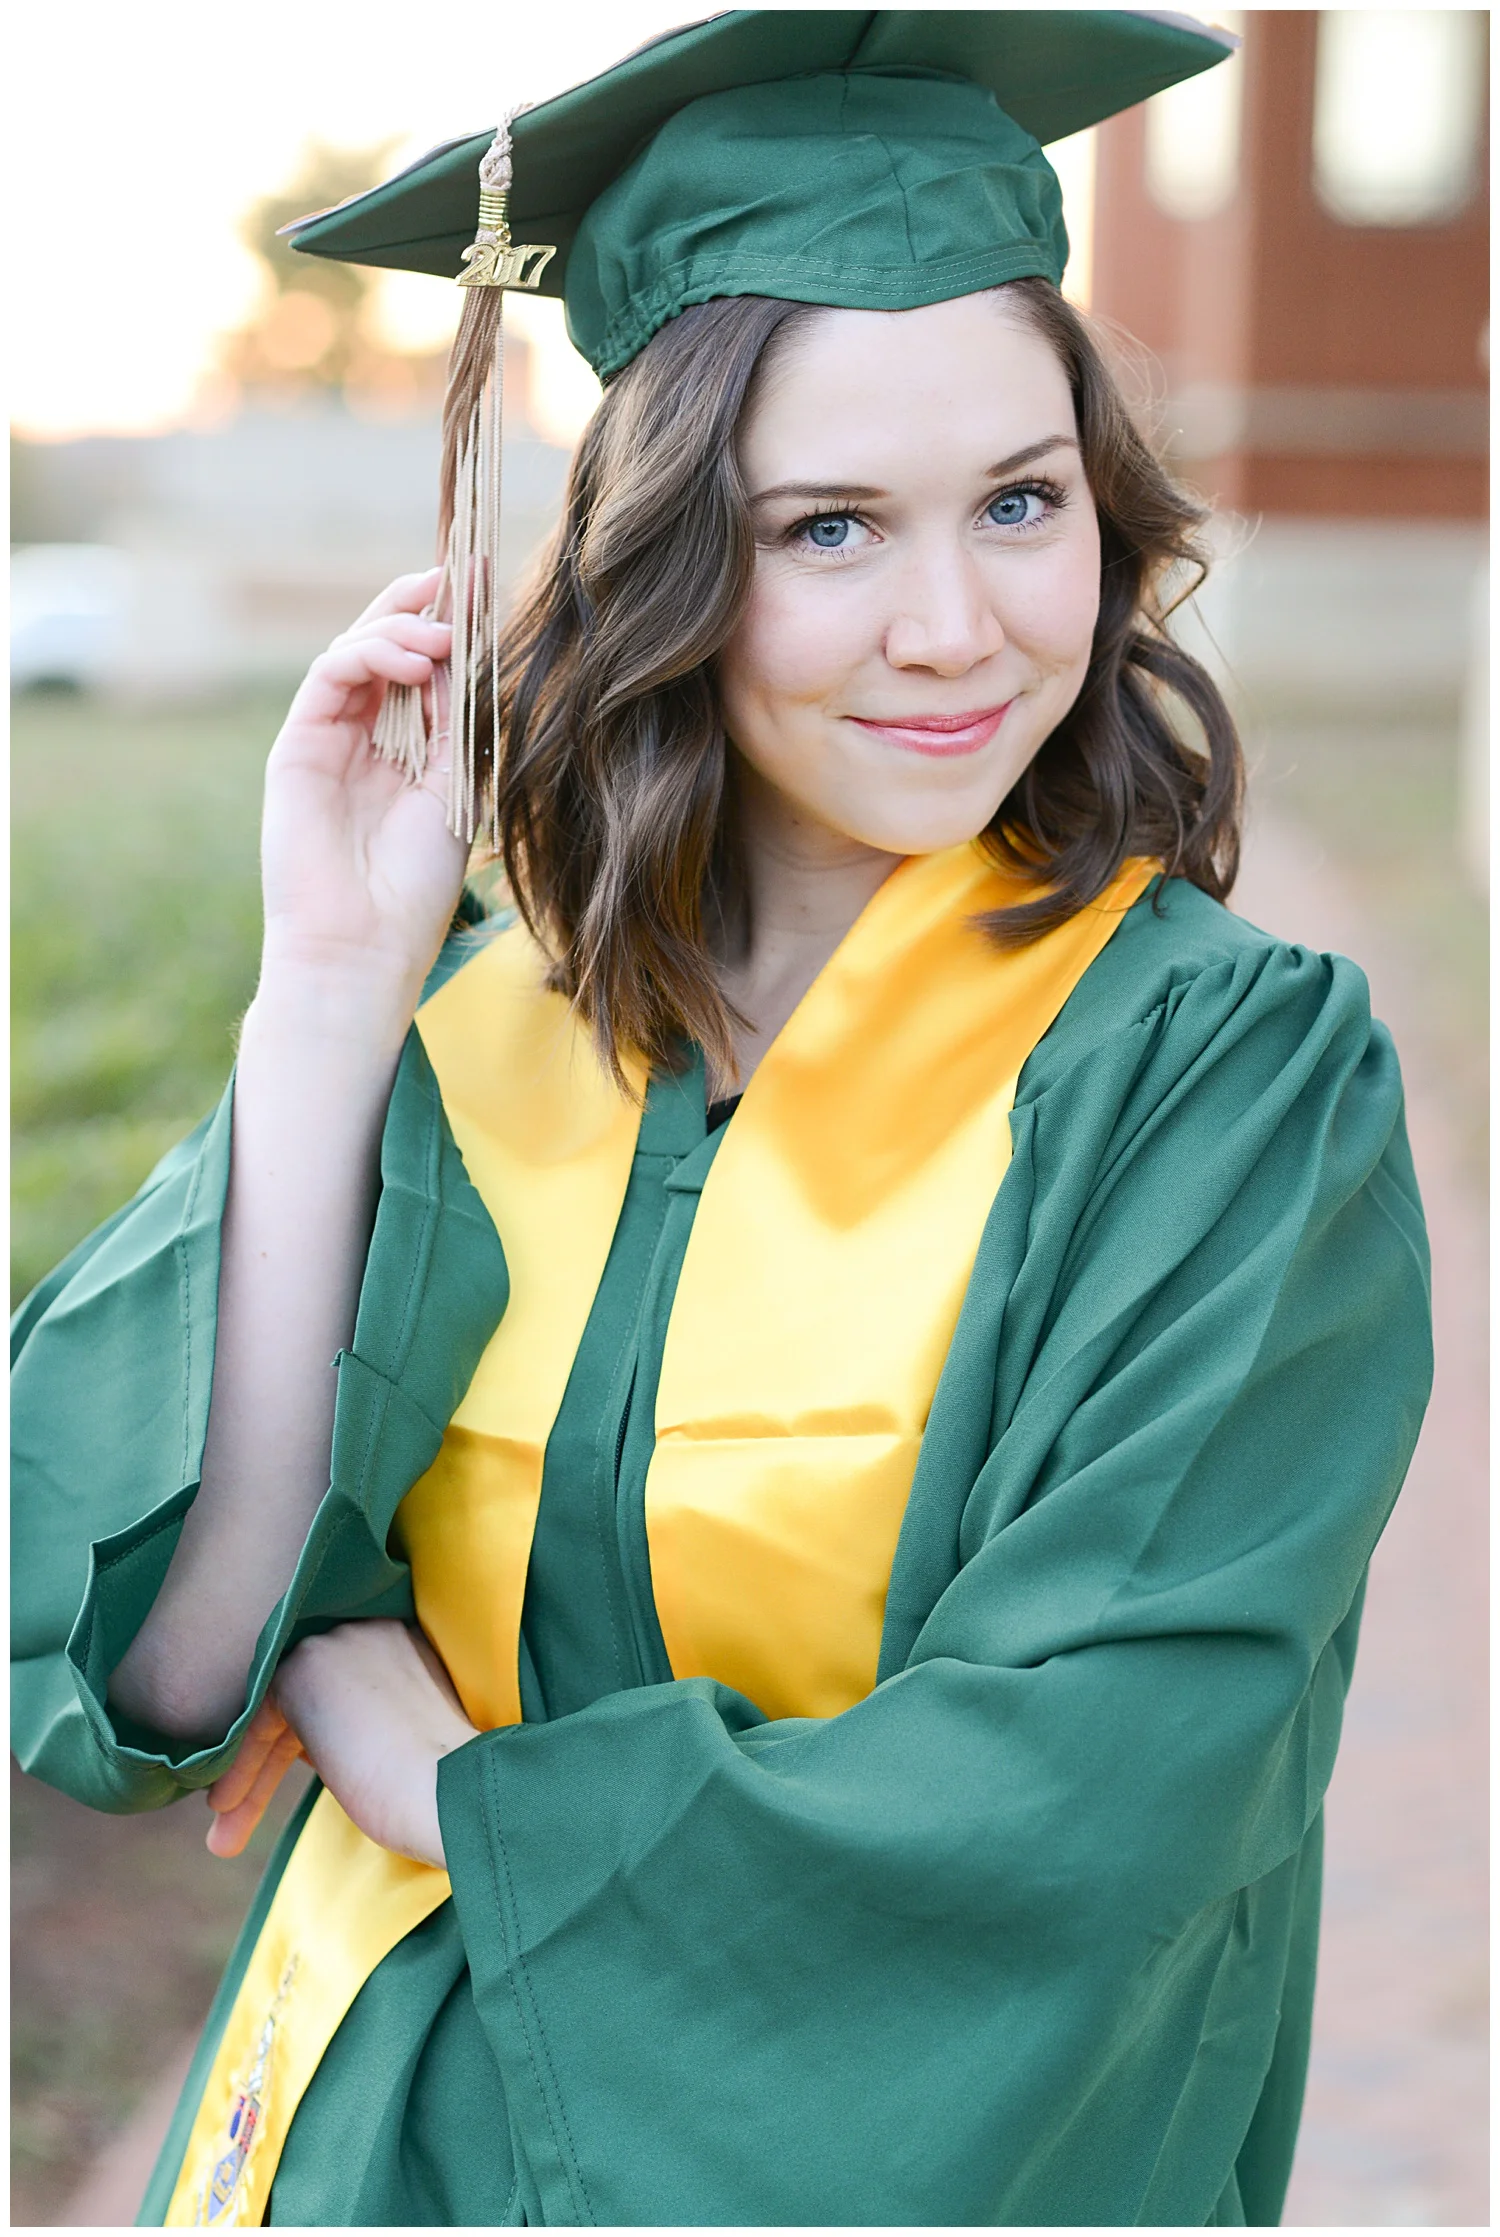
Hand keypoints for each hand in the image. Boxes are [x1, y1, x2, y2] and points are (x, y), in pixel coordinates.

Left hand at [206, 1620, 476, 1866]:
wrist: (456, 1795)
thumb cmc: (444, 1790)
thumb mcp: (405, 1740)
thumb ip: (364, 1724)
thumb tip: (311, 1749)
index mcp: (403, 1644)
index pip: (339, 1687)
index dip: (308, 1741)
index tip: (291, 1783)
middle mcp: (370, 1629)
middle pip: (303, 1697)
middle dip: (270, 1761)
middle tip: (241, 1813)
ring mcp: (338, 1643)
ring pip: (275, 1709)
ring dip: (249, 1773)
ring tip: (224, 1834)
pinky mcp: (305, 1669)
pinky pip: (256, 1720)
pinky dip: (239, 1766)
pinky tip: (226, 1807)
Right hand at [258, 570, 470, 1009]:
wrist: (361, 946)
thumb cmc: (414, 891)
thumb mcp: (455, 796)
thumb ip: (457, 728)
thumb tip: (466, 658)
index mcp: (408, 756)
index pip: (428, 675)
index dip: (453, 629)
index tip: (486, 587)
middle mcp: (366, 741)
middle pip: (389, 652)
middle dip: (423, 609)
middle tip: (461, 578)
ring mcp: (327, 740)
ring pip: (357, 653)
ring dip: (402, 632)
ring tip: (442, 638)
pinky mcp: (296, 746)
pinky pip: (329, 677)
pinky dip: (369, 656)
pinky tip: (413, 662)